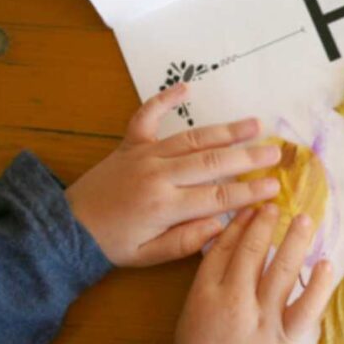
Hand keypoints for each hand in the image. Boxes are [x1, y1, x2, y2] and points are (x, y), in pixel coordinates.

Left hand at [66, 83, 282, 266]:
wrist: (67, 227)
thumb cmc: (113, 245)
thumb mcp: (149, 256)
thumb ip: (186, 242)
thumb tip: (220, 224)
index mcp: (163, 207)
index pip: (217, 197)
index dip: (248, 192)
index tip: (274, 186)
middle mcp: (157, 176)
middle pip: (211, 162)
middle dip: (247, 157)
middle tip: (276, 151)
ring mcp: (143, 155)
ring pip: (191, 138)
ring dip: (225, 130)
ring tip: (254, 124)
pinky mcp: (129, 144)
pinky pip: (147, 116)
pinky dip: (164, 99)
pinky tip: (186, 87)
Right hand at [175, 205, 332, 343]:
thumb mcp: (190, 316)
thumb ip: (207, 282)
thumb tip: (229, 246)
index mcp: (203, 295)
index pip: (223, 250)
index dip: (238, 225)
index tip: (250, 208)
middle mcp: (233, 302)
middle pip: (252, 253)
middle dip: (265, 225)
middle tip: (276, 204)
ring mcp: (262, 318)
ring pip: (281, 271)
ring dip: (294, 241)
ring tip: (304, 219)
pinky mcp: (284, 336)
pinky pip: (305, 307)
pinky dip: (318, 285)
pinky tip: (326, 263)